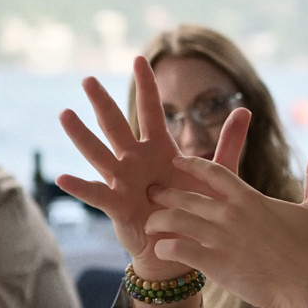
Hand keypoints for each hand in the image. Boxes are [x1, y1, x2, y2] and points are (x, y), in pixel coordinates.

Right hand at [56, 55, 243, 279]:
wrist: (184, 249)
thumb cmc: (196, 210)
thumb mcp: (215, 175)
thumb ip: (228, 143)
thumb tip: (245, 109)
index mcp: (159, 149)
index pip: (150, 111)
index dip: (146, 86)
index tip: (139, 58)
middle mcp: (136, 161)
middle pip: (117, 126)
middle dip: (103, 103)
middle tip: (88, 79)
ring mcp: (123, 182)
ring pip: (99, 154)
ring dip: (82, 136)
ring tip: (65, 114)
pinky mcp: (117, 206)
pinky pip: (97, 194)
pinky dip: (80, 187)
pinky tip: (62, 177)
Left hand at [142, 139, 307, 307]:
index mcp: (250, 198)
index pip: (212, 172)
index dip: (190, 165)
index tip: (176, 162)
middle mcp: (231, 214)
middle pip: (185, 195)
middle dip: (164, 194)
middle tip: (152, 195)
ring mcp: (221, 238)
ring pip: (174, 220)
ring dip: (159, 221)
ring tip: (151, 227)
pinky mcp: (216, 264)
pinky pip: (178, 250)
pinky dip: (166, 248)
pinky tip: (162, 250)